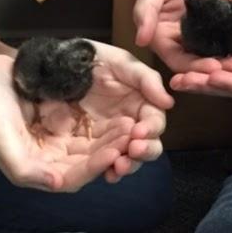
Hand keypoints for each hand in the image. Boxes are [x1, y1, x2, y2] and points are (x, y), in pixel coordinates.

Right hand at [0, 55, 129, 191]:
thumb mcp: (0, 141)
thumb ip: (25, 168)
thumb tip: (56, 183)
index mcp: (38, 169)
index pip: (74, 177)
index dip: (96, 165)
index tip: (115, 151)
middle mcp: (53, 158)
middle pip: (89, 162)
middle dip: (113, 150)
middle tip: (135, 135)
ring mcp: (59, 137)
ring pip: (94, 143)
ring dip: (114, 136)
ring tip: (132, 123)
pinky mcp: (64, 118)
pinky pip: (90, 124)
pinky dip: (106, 120)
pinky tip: (121, 109)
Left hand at [83, 41, 172, 182]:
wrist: (63, 63)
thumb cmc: (95, 59)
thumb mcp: (122, 62)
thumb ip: (146, 79)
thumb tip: (169, 102)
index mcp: (142, 103)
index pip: (154, 121)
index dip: (151, 128)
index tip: (140, 132)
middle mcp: (132, 122)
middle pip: (147, 144)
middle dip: (144, 151)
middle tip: (133, 151)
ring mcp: (113, 136)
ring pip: (129, 157)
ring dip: (129, 165)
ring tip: (119, 167)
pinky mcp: (95, 146)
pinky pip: (107, 162)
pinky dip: (109, 170)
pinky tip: (108, 173)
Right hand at [134, 0, 231, 77]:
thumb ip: (145, 7)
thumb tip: (140, 40)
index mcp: (165, 38)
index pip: (179, 62)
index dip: (195, 69)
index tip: (214, 68)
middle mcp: (185, 45)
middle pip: (202, 66)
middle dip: (222, 71)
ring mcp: (208, 40)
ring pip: (221, 60)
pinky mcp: (227, 33)